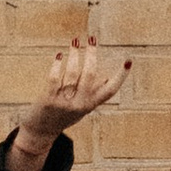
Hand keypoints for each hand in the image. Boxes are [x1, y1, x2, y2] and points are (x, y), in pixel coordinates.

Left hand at [12, 27, 131, 168]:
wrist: (41, 132)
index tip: (129, 61)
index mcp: (91, 104)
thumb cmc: (63, 115)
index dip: (121, 76)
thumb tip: (107, 77)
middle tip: (92, 38)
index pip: (111, 90)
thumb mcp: (82, 107)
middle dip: (92, 54)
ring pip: (72, 73)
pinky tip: (59, 55)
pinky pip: (54, 78)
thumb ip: (93, 94)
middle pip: (90, 75)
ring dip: (75, 54)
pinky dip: (57, 64)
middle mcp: (80, 104)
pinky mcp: (48, 100)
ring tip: (75, 41)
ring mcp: (64, 102)